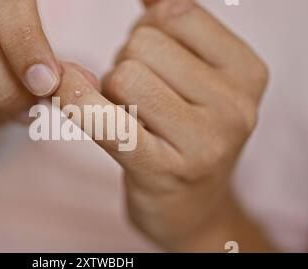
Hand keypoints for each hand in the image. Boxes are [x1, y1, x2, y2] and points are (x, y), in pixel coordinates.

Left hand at [54, 0, 271, 250]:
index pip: (174, 13)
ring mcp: (204, 141)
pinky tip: (63, 94)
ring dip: (110, 92)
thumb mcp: (196, 78)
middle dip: (127, 64)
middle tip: (140, 97)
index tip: (155, 59)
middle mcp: (235, 105)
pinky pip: (106, 120)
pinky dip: (77, 102)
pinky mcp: (163, 170)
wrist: (191, 208)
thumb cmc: (184, 133)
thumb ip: (173, 29)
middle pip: (142, 45)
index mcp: (246, 71)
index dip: (149, 29)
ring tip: (131, 117)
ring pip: (121, 77)